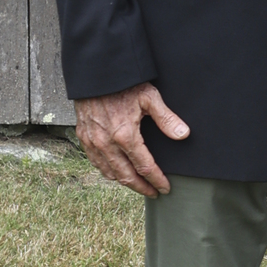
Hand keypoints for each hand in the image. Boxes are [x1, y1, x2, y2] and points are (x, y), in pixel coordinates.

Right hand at [74, 82, 189, 197]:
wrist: (95, 74)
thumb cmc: (123, 84)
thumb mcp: (149, 97)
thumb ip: (166, 118)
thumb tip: (183, 134)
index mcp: (125, 136)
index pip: (144, 167)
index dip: (156, 180)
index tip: (165, 188)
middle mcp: (106, 144)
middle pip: (126, 177)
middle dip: (142, 188)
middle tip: (153, 193)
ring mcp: (93, 142)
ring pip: (109, 173)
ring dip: (124, 182)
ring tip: (137, 185)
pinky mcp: (84, 137)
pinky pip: (96, 162)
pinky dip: (107, 171)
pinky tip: (115, 172)